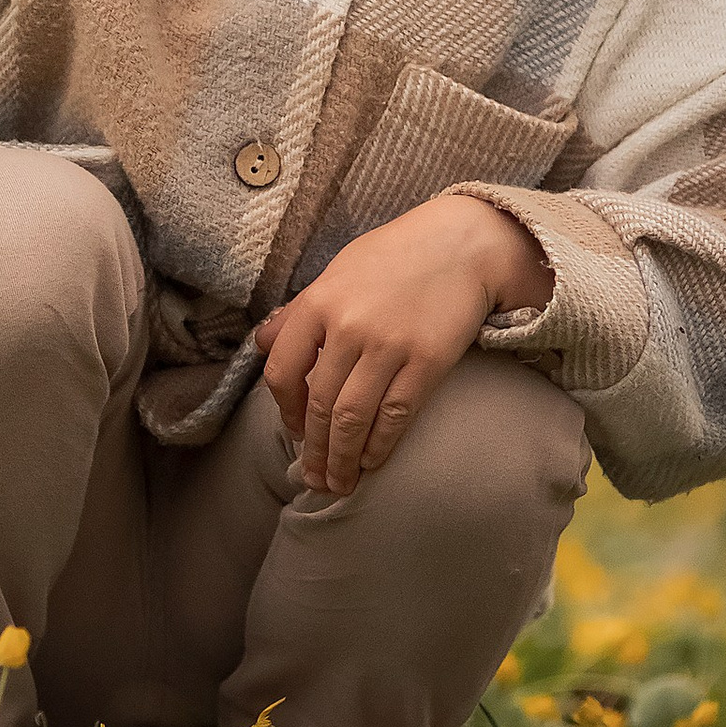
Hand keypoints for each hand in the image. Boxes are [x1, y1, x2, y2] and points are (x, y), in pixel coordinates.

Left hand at [260, 191, 552, 495]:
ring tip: (339, 483)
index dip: (284, 410)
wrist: (462, 243)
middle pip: (320, 405)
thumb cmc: (396, 255)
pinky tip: (372, 462)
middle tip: (313, 479)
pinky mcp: (427, 362)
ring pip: (353, 419)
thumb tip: (263, 343)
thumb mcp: (338, 271)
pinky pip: (395, 416)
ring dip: (343, 459)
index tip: (293, 432)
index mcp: (319, 301)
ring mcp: (389, 345)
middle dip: (314, 450)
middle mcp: (349, 326)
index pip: (282, 371)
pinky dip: (379, 446)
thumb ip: (300, 311)